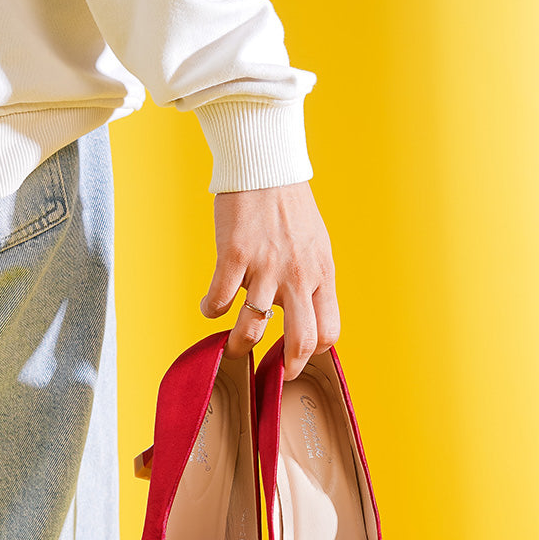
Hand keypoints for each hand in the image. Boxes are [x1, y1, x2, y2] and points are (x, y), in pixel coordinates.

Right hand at [200, 181, 337, 379]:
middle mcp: (298, 276)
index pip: (328, 331)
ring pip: (253, 327)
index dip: (313, 353)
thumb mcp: (317, 247)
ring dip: (240, 345)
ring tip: (233, 348)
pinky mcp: (234, 256)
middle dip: (286, 367)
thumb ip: (312, 281)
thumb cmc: (289, 207)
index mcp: (322, 274)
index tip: (296, 357)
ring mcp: (266, 267)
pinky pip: (220, 300)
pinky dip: (211, 310)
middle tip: (271, 373)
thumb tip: (305, 314)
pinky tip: (210, 307)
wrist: (264, 167)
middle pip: (301, 340)